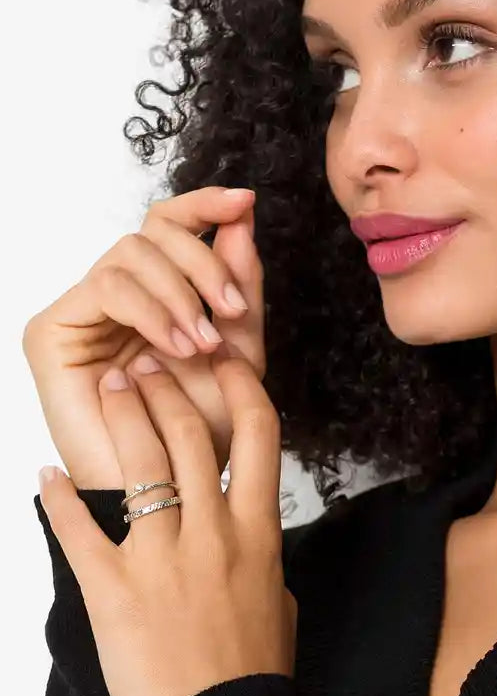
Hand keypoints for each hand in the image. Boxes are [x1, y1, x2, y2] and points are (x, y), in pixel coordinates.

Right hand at [22, 186, 264, 488]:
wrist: (169, 493)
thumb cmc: (200, 437)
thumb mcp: (239, 358)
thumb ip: (241, 291)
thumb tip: (241, 221)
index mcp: (161, 298)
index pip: (171, 227)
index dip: (205, 206)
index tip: (244, 202)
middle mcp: (119, 298)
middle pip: (153, 231)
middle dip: (203, 261)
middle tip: (231, 309)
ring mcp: (84, 312)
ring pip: (130, 251)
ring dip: (179, 293)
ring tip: (203, 344)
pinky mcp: (53, 329)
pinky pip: (106, 285)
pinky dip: (150, 309)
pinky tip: (175, 345)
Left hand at [37, 351, 296, 695]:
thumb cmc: (252, 674)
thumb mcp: (279, 604)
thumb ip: (263, 558)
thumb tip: (248, 536)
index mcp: (259, 534)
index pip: (258, 434)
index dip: (240, 386)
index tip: (222, 363)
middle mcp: (212, 533)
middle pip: (188, 431)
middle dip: (164, 386)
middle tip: (143, 365)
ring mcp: (161, 558)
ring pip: (138, 460)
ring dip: (119, 414)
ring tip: (106, 389)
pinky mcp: (112, 589)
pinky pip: (77, 528)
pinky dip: (55, 497)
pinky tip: (45, 477)